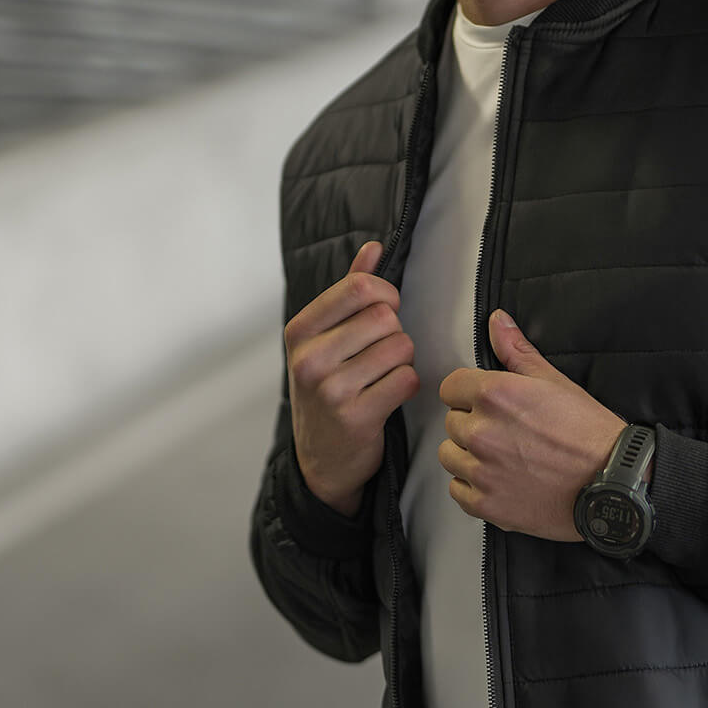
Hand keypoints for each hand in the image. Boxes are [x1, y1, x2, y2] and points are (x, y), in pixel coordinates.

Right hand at [285, 241, 418, 516]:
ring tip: (383, 375)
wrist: (321, 459)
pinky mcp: (356, 417)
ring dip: (403, 360)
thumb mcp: (325, 339)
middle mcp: (309, 358)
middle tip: (381, 354)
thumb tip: (374, 248)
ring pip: (401, 347)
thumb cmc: (328, 390)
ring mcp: (330, 389)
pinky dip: (408, 385)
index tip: (386, 310)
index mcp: (300, 331)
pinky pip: (407, 379)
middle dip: (395, 332)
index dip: (387, 295)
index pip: (359, 287)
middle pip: (385, 317)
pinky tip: (390, 395)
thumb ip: (349, 291)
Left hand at [438, 311, 626, 540]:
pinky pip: (457, 490)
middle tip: (508, 434)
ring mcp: (481, 471)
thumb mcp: (555, 382)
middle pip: (451, 422)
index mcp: (495, 395)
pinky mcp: (484, 504)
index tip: (489, 405)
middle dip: (474, 424)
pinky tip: (501, 482)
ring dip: (469, 456)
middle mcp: (481, 432)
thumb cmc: (589, 433)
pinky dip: (474, 488)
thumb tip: (497, 322)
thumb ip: (517, 352)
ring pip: (449, 457)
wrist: (612, 481)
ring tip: (503, 458)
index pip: (450, 387)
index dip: (469, 394)